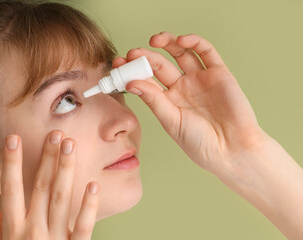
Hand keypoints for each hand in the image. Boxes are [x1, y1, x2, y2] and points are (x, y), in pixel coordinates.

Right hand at [0, 131, 99, 239]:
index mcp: (15, 230)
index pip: (11, 190)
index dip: (12, 163)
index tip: (14, 139)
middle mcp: (34, 231)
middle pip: (41, 188)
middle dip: (47, 159)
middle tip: (55, 134)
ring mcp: (56, 239)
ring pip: (62, 199)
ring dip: (66, 170)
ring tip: (70, 146)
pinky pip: (84, 226)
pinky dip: (89, 205)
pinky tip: (93, 184)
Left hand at [113, 32, 265, 176]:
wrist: (231, 150)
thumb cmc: (200, 142)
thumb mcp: (171, 121)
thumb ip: (153, 100)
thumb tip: (131, 83)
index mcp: (168, 100)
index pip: (146, 80)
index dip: (132, 71)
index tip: (118, 64)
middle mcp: (182, 87)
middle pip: (160, 65)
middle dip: (145, 57)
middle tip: (132, 53)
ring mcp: (200, 79)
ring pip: (181, 53)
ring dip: (167, 43)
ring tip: (154, 40)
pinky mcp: (219, 73)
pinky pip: (206, 52)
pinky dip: (194, 43)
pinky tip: (181, 41)